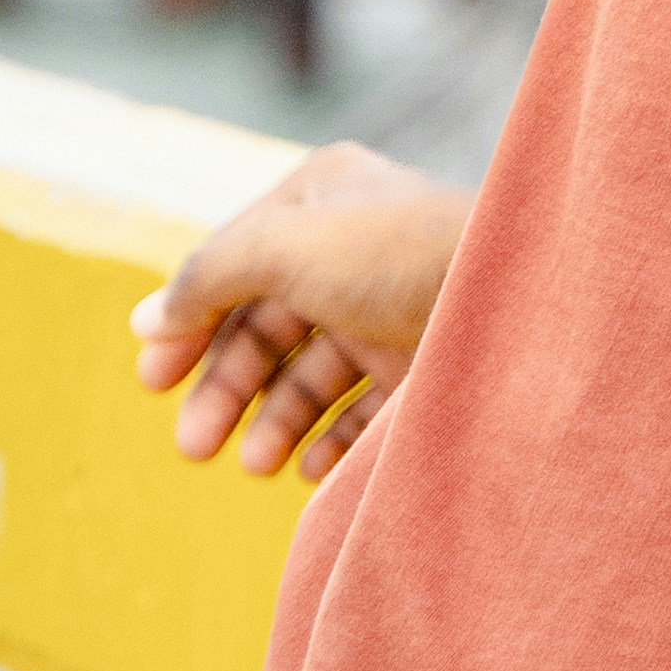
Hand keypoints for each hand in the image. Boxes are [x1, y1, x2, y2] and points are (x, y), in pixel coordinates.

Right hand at [131, 143, 468, 477]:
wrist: (523, 296)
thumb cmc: (396, 255)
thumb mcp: (281, 246)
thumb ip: (207, 280)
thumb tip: (147, 320)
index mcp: (319, 200)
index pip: (233, 266)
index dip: (190, 324)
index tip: (152, 383)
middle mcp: (354, 252)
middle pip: (266, 328)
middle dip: (225, 389)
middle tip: (194, 448)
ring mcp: (392, 310)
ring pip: (311, 376)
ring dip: (274, 422)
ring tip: (256, 465)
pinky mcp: (426, 366)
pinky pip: (364, 412)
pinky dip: (331, 442)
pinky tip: (310, 470)